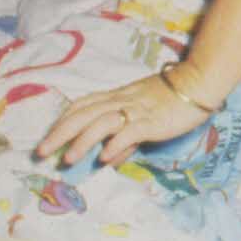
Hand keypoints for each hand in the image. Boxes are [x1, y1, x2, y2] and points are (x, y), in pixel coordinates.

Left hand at [36, 72, 212, 171]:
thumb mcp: (144, 117)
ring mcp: (137, 109)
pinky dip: (115, 143)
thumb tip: (108, 159)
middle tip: (41, 152)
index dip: (62, 120)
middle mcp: (122, 101)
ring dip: (82, 141)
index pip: (83, 105)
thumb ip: (125, 139)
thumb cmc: (173, 98)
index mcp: (118, 97)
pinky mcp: (152, 120)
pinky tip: (104, 157)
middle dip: (60, 133)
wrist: (200, 81)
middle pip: (84, 113)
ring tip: (68, 159)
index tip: (48, 137)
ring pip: (102, 122)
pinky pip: (130, 131)